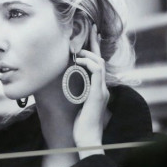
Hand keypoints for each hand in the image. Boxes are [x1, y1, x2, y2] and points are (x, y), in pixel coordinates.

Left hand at [72, 25, 109, 158]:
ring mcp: (102, 90)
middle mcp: (102, 87)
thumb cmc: (81, 126)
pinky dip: (88, 63)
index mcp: (98, 88)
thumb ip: (75, 92)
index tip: (89, 36)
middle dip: (94, 42)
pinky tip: (79, 60)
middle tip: (90, 28)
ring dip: (88, 53)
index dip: (93, 49)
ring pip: (99, 63)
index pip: (97, 64)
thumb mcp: (77, 104)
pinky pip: (96, 72)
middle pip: (100, 59)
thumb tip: (65, 82)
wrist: (87, 139)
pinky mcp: (98, 94)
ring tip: (77, 50)